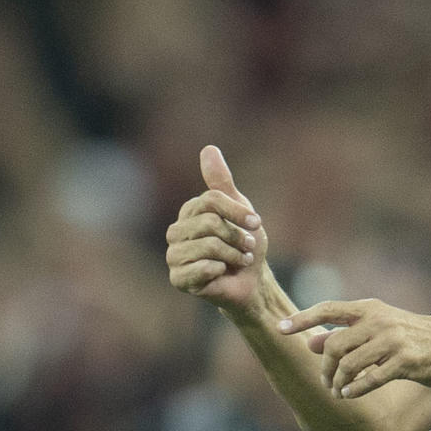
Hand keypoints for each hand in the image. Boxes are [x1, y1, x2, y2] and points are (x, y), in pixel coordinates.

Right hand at [165, 146, 271, 319]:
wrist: (251, 282)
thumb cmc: (245, 246)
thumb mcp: (240, 209)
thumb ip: (221, 183)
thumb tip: (208, 148)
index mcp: (189, 213)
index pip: (210, 201)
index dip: (237, 211)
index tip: (255, 223)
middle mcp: (176, 232)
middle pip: (210, 223)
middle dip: (236, 237)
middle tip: (246, 248)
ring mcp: (174, 256)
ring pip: (208, 245)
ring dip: (233, 255)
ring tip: (239, 261)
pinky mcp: (178, 279)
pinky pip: (202, 267)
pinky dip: (221, 270)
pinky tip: (223, 274)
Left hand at [279, 300, 430, 398]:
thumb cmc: (414, 339)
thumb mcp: (379, 329)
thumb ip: (346, 333)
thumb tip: (309, 341)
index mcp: (371, 308)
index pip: (328, 308)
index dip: (302, 318)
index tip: (280, 329)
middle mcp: (379, 321)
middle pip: (334, 344)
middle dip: (324, 367)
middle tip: (325, 382)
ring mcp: (393, 341)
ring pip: (349, 364)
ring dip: (337, 382)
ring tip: (337, 391)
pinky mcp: (406, 362)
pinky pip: (370, 379)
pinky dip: (355, 390)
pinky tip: (350, 395)